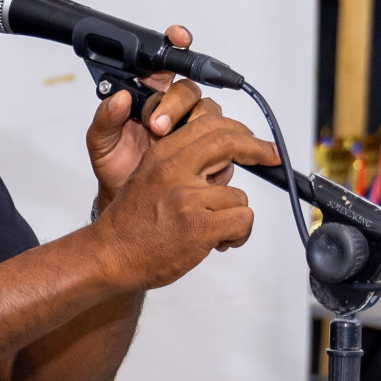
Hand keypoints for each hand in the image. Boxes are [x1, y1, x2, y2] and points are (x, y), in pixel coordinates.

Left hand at [85, 25, 229, 205]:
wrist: (128, 196)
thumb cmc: (114, 164)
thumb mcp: (100, 142)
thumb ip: (104, 118)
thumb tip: (118, 98)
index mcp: (147, 93)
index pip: (166, 61)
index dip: (176, 44)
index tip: (178, 37)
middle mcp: (173, 105)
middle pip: (189, 88)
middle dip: (175, 103)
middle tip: (157, 125)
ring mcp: (190, 125)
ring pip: (208, 111)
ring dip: (192, 124)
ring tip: (166, 141)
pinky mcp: (206, 146)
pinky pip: (220, 140)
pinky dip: (207, 145)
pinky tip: (189, 156)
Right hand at [93, 113, 280, 288]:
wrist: (110, 255)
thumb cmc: (130, 223)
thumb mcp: (148, 178)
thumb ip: (181, 164)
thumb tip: (223, 161)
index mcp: (161, 156)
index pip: (208, 125)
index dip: (239, 131)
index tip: (255, 140)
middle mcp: (174, 171)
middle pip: (228, 142)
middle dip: (257, 148)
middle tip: (270, 155)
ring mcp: (187, 198)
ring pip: (239, 195)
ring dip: (235, 215)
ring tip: (217, 230)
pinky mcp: (199, 226)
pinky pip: (242, 220)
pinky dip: (238, 234)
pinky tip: (221, 242)